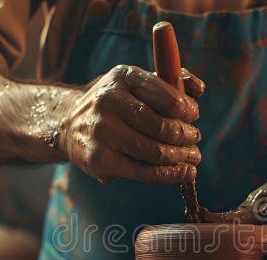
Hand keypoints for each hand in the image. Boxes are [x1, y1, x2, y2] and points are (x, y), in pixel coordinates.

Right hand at [60, 64, 204, 182]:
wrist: (68, 124)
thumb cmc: (115, 104)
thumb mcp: (137, 84)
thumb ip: (170, 82)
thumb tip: (198, 89)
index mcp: (124, 77)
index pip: (167, 97)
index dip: (187, 110)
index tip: (193, 116)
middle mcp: (110, 102)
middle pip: (163, 128)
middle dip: (187, 136)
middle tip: (195, 139)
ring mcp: (103, 132)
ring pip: (156, 152)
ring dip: (182, 157)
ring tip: (192, 156)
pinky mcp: (100, 159)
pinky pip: (144, 172)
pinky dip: (171, 175)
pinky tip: (185, 172)